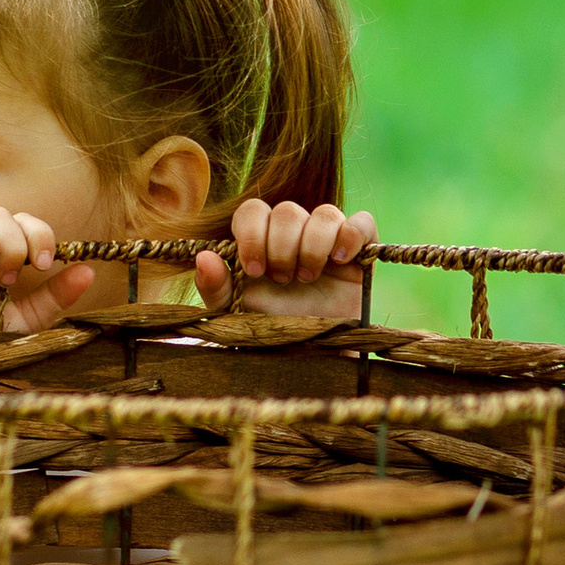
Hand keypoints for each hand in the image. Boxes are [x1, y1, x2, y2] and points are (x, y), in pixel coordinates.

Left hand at [196, 198, 376, 323]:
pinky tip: (341, 261)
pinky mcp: (359, 248)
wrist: (313, 353)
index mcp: (261, 238)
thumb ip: (216, 286)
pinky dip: (351, 235)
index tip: (254, 270)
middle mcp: (294, 232)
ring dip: (313, 245)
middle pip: (287, 211)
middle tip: (283, 279)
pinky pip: (361, 222)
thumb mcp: (236, 312)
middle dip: (281, 247)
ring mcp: (328, 237)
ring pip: (324, 213)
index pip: (252, 211)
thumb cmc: (272, 327)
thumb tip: (203, 258)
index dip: (252, 235)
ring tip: (308, 276)